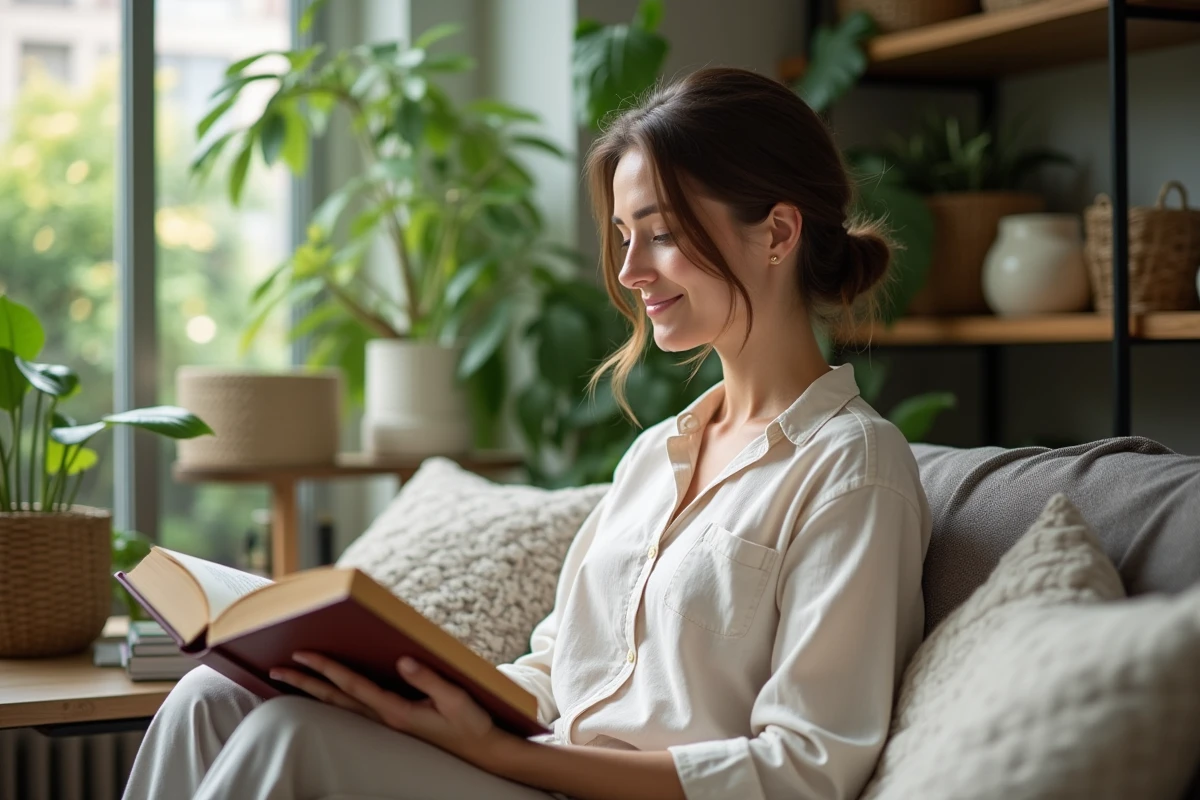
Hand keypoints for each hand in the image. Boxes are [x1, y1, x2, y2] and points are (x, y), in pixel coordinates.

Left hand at [270, 651, 511, 768]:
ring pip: (341, 705)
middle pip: (336, 698)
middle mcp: (386, 718)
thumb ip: (429, 678)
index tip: (303, 654)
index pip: (353, 686)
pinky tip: (326, 691)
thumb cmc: (472, 723)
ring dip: (313, 691)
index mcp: (396, 711)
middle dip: (305, 682)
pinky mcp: (394, 722)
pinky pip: (354, 708)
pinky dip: (334, 697)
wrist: (483, 752)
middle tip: (276, 668)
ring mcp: (387, 723)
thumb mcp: (456, 698)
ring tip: (289, 679)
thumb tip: (402, 659)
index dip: (327, 669)